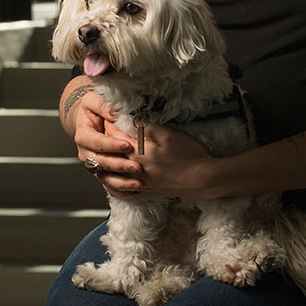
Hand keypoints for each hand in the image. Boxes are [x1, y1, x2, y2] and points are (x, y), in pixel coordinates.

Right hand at [69, 89, 144, 197]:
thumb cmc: (94, 109)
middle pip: (101, 163)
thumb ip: (104, 106)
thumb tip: (115, 112)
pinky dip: (121, 191)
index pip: (97, 142)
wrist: (89, 119)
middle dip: (120, 166)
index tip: (128, 144)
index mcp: (83, 135)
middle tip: (137, 167)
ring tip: (139, 185)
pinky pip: (109, 186)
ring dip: (122, 183)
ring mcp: (94, 165)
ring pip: (105, 178)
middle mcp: (86, 153)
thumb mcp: (95, 100)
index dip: (111, 145)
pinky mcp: (102, 173)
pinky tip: (135, 193)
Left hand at [104, 122, 218, 198]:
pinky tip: (118, 173)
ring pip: (115, 172)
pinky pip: (124, 186)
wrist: (202, 180)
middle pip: (112, 154)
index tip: (106, 115)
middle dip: (106, 140)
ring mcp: (140, 182)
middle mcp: (135, 169)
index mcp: (138, 153)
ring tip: (107, 150)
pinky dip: (117, 178)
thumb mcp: (169, 135)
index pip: (115, 136)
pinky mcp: (147, 190)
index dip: (109, 124)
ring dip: (109, 160)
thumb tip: (131, 119)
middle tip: (103, 129)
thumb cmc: (188, 156)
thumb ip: (147, 127)